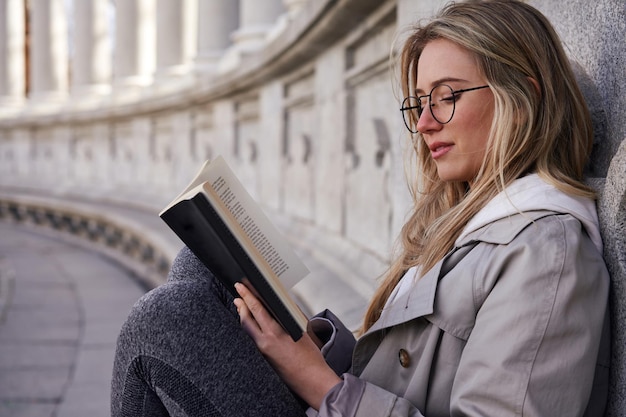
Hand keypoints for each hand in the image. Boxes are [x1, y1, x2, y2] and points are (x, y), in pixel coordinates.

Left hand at [234, 282, 341, 409]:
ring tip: (241, 305)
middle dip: (241, 304)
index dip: (248, 296)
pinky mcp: (262, 358)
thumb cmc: (310, 356)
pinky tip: (250, 323)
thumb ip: (290, 314)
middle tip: (238, 294)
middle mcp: (265, 341)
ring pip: (246, 330)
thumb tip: (282, 301)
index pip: (257, 309)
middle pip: (246, 319)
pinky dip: (249, 328)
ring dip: (243, 316)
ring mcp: (262, 351)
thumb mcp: (302, 330)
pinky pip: (252, 339)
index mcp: (275, 332)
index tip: (241, 286)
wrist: (312, 380)